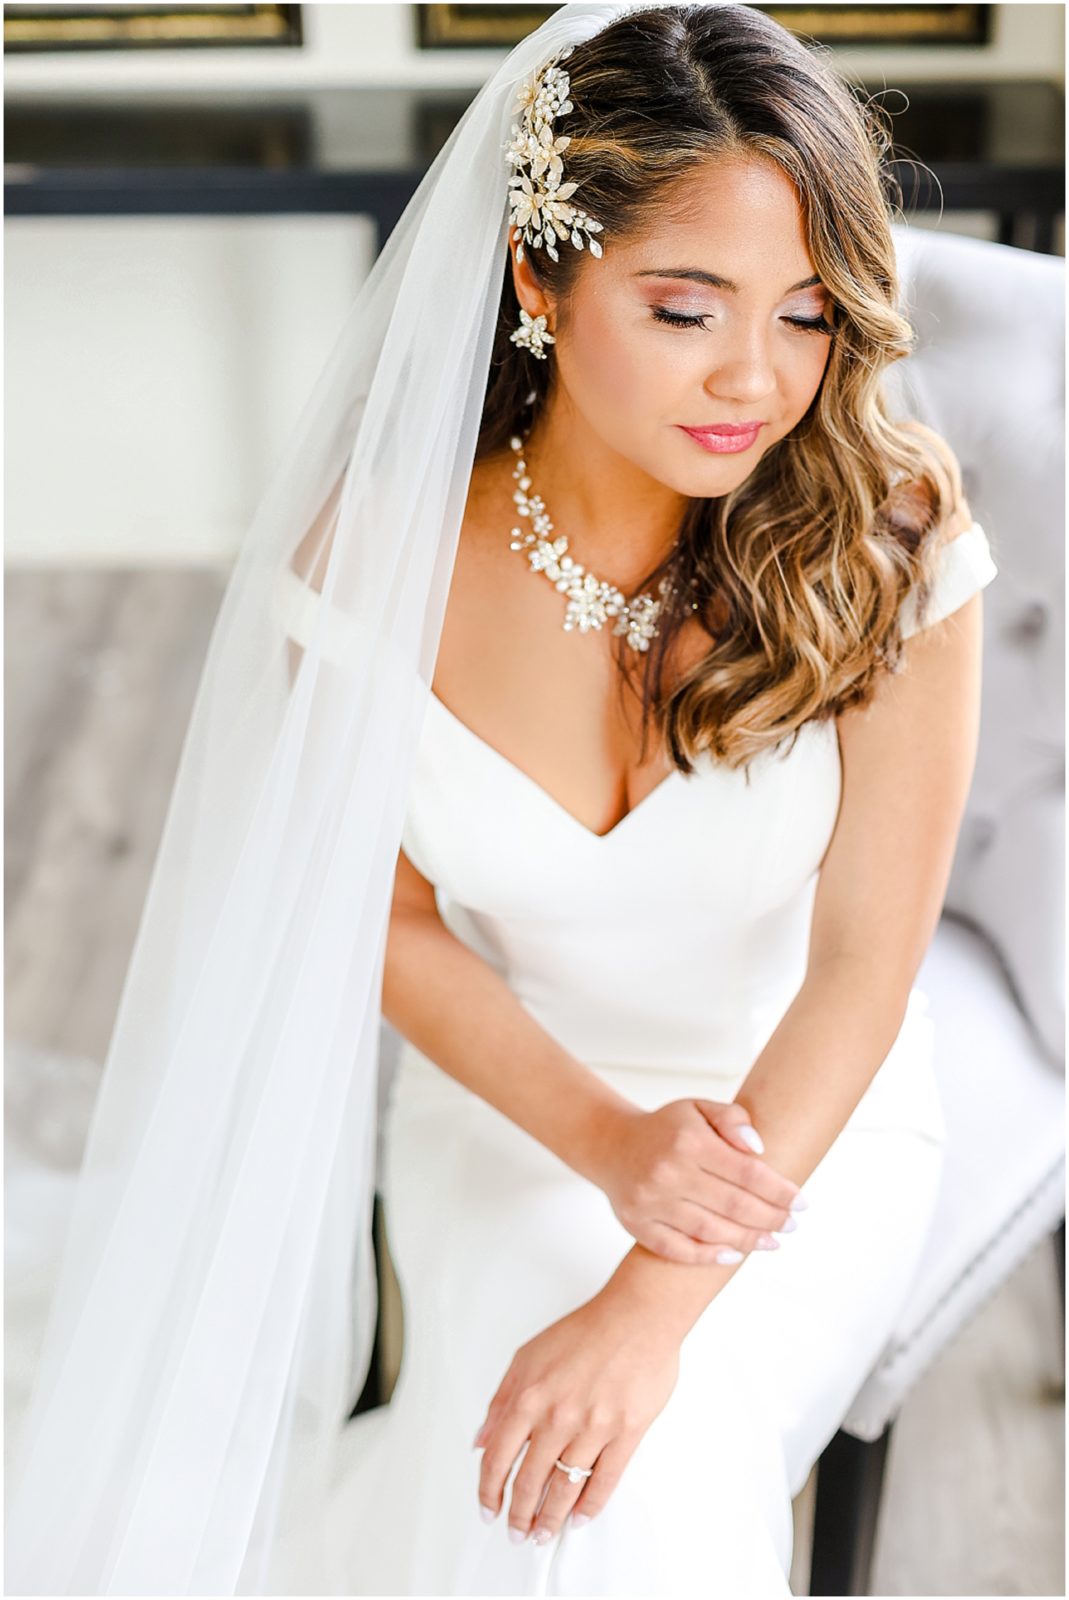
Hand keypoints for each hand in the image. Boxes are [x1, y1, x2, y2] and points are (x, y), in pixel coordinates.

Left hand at [473, 1289, 678, 1544]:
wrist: (636, 1317)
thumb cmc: (586, 1330)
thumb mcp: (527, 1356)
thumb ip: (501, 1400)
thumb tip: (482, 1438)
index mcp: (528, 1398)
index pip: (497, 1458)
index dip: (489, 1491)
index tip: (488, 1508)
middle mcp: (557, 1419)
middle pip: (529, 1482)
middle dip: (519, 1514)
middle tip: (516, 1532)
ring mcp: (593, 1429)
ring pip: (564, 1489)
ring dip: (550, 1518)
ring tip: (542, 1534)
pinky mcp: (625, 1434)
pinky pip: (604, 1481)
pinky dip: (590, 1506)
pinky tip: (580, 1517)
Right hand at [588, 1097, 805, 1264]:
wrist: (612, 1145)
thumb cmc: (666, 1129)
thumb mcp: (698, 1109)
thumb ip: (732, 1119)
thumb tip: (759, 1148)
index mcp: (689, 1141)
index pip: (747, 1172)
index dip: (780, 1191)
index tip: (801, 1203)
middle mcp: (668, 1172)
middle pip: (733, 1205)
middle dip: (770, 1219)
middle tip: (791, 1226)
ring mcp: (651, 1201)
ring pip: (710, 1230)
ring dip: (747, 1240)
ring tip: (771, 1242)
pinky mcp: (637, 1225)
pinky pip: (678, 1249)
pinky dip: (708, 1256)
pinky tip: (733, 1254)